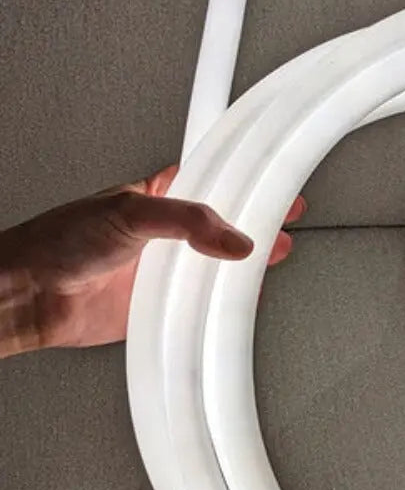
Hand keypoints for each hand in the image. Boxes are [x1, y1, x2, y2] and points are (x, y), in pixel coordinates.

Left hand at [0, 164, 304, 352]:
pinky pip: (201, 306)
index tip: (275, 184)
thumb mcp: (129, 212)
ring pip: (216, 267)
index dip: (245, 182)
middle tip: (286, 225)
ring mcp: (164, 271)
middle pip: (222, 228)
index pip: (212, 184)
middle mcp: (165, 234)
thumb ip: (186, 222)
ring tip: (274, 260)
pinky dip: (221, 306)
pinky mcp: (161, 307)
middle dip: (255, 226)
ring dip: (244, 268)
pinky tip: (238, 302)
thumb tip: (234, 240)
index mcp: (158, 197)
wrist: (32, 296)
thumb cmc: (58, 243)